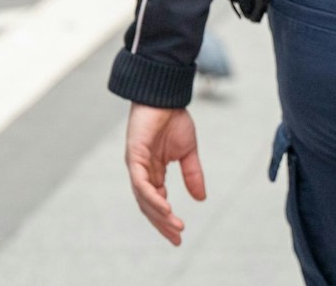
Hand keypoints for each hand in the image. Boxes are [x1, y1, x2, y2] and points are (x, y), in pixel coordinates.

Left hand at [124, 103, 206, 245]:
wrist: (166, 95)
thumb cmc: (173, 119)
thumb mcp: (188, 152)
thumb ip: (192, 175)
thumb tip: (201, 199)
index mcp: (153, 172)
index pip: (156, 202)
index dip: (166, 219)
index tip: (180, 235)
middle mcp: (141, 172)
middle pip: (148, 205)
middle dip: (162, 223)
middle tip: (177, 239)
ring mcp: (136, 165)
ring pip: (144, 198)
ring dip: (159, 213)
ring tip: (174, 225)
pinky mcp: (134, 156)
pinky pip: (140, 182)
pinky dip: (151, 196)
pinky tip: (164, 206)